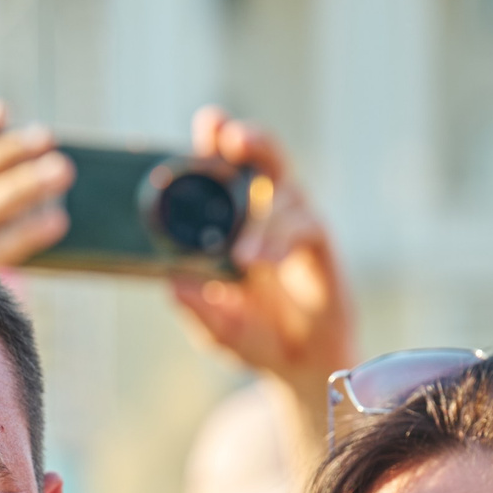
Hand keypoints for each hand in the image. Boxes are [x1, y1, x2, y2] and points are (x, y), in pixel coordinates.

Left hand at [170, 109, 356, 418]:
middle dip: (244, 140)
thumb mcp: (215, 327)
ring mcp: (293, 222)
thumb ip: (196, 308)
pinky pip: (305, 227)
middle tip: (228, 136)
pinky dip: (283, 241)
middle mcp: (263, 210)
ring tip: (244, 257)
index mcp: (231, 219)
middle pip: (258, 157)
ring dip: (262, 216)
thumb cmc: (255, 336)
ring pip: (283, 190)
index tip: (200, 127)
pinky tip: (266, 261)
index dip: (209, 144)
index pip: (219, 171)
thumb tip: (173, 283)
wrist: (300, 365)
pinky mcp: (318, 243)